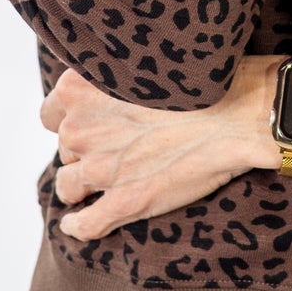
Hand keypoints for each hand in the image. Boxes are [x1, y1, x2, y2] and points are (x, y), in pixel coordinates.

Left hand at [40, 57, 282, 241]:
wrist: (240, 113)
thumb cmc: (200, 84)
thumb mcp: (143, 64)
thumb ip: (113, 79)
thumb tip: (106, 96)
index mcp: (81, 89)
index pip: (51, 113)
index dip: (72, 120)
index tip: (92, 124)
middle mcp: (82, 128)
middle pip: (65, 150)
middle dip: (85, 151)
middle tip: (118, 149)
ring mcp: (101, 168)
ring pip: (67, 187)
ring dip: (80, 188)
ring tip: (98, 188)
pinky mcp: (124, 201)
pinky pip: (83, 225)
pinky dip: (78, 226)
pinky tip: (78, 224)